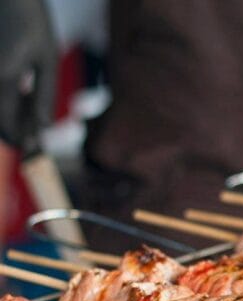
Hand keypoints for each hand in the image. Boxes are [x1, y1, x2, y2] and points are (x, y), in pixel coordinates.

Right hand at [0, 0, 56, 152]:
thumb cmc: (33, 21)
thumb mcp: (47, 58)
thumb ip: (45, 94)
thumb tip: (43, 126)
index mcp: (4, 75)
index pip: (8, 120)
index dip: (20, 137)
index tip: (33, 148)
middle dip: (13, 129)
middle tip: (33, 139)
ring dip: (10, 114)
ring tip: (30, 115)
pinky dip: (7, 100)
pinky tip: (24, 94)